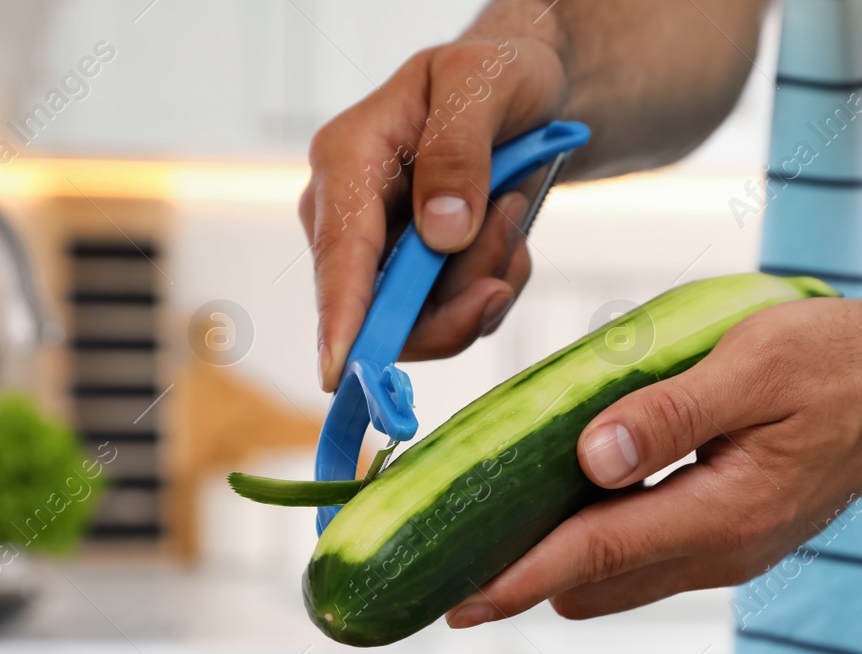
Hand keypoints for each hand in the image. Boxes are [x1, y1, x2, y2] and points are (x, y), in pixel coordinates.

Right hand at [298, 33, 568, 390]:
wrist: (522, 92)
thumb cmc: (492, 75)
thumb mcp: (480, 84)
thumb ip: (458, 151)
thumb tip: (440, 234)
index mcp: (347, 161)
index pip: (339, 253)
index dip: (342, 316)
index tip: (342, 370)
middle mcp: (350, 217)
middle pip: (382, 308)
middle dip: (456, 293)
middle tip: (510, 229)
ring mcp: (382, 255)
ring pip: (427, 321)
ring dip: (486, 279)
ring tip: (512, 207)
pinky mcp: (417, 280)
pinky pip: (458, 316)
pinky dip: (495, 284)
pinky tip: (507, 231)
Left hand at [446, 294, 861, 624]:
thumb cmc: (841, 361)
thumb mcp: (757, 364)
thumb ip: (672, 411)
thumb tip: (590, 455)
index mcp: (726, 512)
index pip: (596, 554)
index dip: (518, 577)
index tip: (455, 600)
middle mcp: (721, 552)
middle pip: (593, 583)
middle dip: (522, 575)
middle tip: (449, 546)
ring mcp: (725, 553)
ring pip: (614, 579)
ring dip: (557, 560)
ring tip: (489, 524)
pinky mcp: (726, 539)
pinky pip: (641, 558)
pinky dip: (595, 542)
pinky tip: (564, 501)